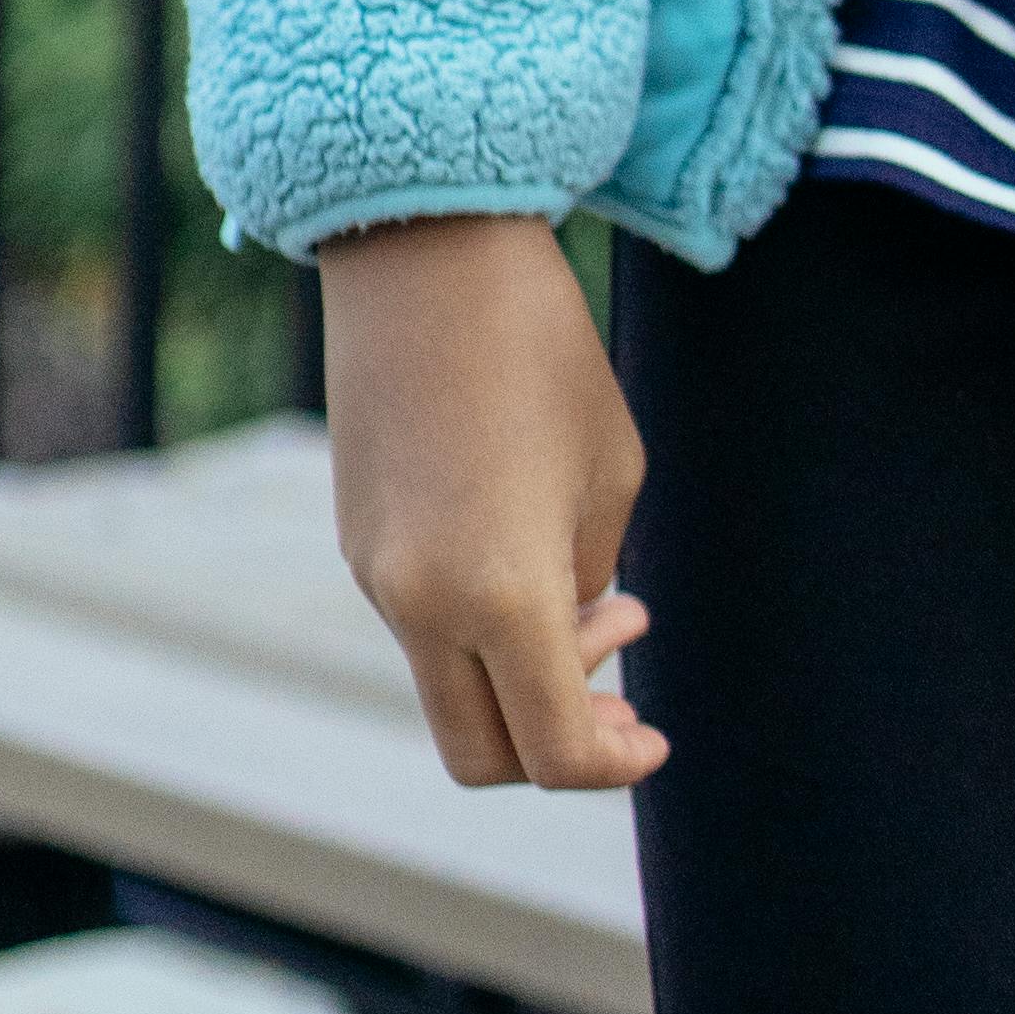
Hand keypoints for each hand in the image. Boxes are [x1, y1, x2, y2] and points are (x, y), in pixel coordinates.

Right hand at [320, 214, 665, 788]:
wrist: (426, 251)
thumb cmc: (544, 349)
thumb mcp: (607, 472)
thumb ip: (588, 580)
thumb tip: (569, 633)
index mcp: (499, 597)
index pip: (554, 748)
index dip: (615, 762)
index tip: (657, 734)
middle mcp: (420, 606)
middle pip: (482, 755)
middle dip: (557, 749)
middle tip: (624, 691)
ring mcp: (375, 577)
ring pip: (449, 689)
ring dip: (522, 677)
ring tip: (599, 597)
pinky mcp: (357, 539)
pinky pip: (421, 623)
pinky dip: (479, 626)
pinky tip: (528, 551)